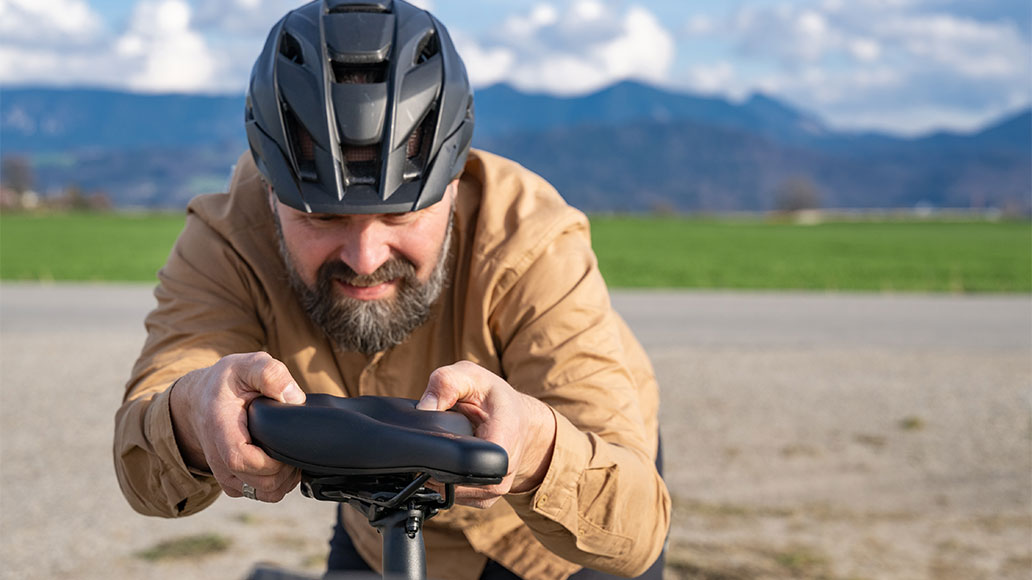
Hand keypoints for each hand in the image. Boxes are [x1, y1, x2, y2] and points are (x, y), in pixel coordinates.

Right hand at [169, 352, 305, 502]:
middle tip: (296, 443)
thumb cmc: (229, 382)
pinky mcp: (234, 481)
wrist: (202, 399)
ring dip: (286, 478)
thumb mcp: (247, 365)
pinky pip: (262, 493)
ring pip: (265, 494)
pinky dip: (279, 482)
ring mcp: (226, 474)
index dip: (272, 461)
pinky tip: (283, 459)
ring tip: (290, 451)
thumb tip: (293, 398)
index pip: (242, 460)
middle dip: (287, 469)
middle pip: (260, 484)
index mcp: (220, 429)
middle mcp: (219, 459)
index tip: (286, 443)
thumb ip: (269, 373)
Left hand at [417, 361, 556, 507]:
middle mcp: (503, 472)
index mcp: (505, 439)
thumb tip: (424, 408)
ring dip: (437, 471)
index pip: (474, 461)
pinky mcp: (482, 499)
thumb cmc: (494, 398)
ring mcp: (493, 491)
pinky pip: (454, 497)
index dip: (445, 452)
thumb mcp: (471, 376)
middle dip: (435, 461)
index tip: (434, 437)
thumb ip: (447, 382)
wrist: (518, 420)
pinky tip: (445, 461)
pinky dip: (443, 480)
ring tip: (442, 448)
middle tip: (432, 440)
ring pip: (451, 492)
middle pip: (457, 480)